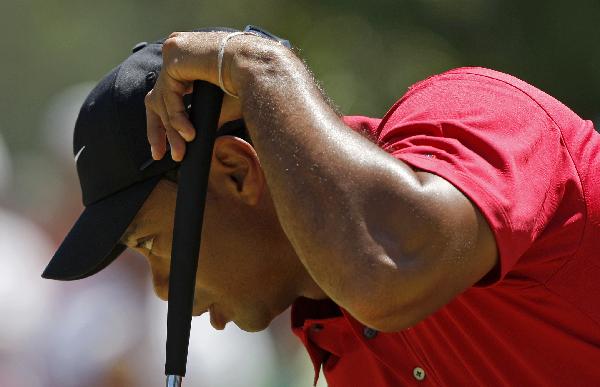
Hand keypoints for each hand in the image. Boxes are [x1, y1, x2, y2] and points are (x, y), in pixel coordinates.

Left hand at [144, 31, 244, 160]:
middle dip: (156, 129)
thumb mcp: (222, 106)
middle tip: (158, 155)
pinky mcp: (174, 56)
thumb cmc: (249, 83)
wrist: (260, 67)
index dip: (166, 121)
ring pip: (163, 100)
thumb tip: (192, 138)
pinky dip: (176, 117)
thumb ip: (203, 117)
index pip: (168, 94)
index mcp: (189, 61)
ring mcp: (175, 52)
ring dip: (172, 131)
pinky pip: (168, 95)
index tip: (164, 147)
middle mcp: (179, 53)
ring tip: (181, 153)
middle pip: (157, 97)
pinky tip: (189, 134)